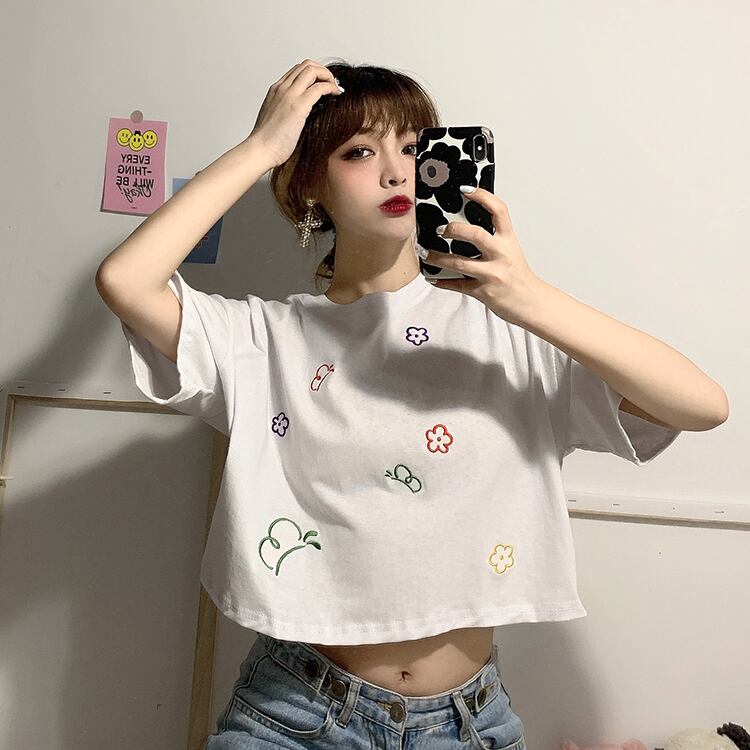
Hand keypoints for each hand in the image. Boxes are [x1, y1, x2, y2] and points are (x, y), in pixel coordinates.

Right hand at [249, 59, 342, 167]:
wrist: (260, 149)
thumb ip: (286, 111)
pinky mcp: (299, 106)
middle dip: (323, 71)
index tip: (322, 84)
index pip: (297, 70)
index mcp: (276, 90)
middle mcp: (282, 88)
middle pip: (306, 65)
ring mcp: (290, 95)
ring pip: (313, 70)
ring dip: (328, 76)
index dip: (313, 73)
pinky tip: (336, 95)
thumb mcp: (276, 118)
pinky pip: (320, 87)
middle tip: (331, 84)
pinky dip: (331, 87)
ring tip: (335, 89)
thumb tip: (299, 116)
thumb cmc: (267, 141)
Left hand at [422, 187, 547, 325]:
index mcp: (508, 240)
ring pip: (459, 263)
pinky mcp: (483, 292)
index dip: (482, 196)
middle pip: (475, 235)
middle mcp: (501, 254)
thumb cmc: (518, 276)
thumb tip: (467, 226)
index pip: (498, 210)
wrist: (531, 302)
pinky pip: (458, 285)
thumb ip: (493, 238)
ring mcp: (492, 274)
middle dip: (454, 230)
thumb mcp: (510, 250)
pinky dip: (442, 282)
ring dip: (437, 258)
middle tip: (440, 229)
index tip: (465, 189)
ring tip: (425, 252)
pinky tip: (433, 278)